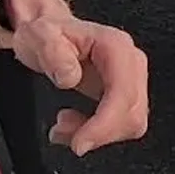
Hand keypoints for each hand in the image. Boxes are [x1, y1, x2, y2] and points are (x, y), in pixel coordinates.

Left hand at [5, 7, 148, 156]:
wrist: (51, 32)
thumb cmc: (49, 33)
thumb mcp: (40, 36)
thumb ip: (53, 53)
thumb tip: (70, 78)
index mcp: (115, 46)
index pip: (123, 92)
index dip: (105, 123)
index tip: (80, 142)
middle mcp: (130, 61)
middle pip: (134, 111)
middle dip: (101, 133)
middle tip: (69, 137)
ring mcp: (130, 77)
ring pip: (132, 122)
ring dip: (100, 135)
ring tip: (65, 126)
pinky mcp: (124, 92)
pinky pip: (123, 123)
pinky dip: (100, 133)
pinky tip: (76, 125)